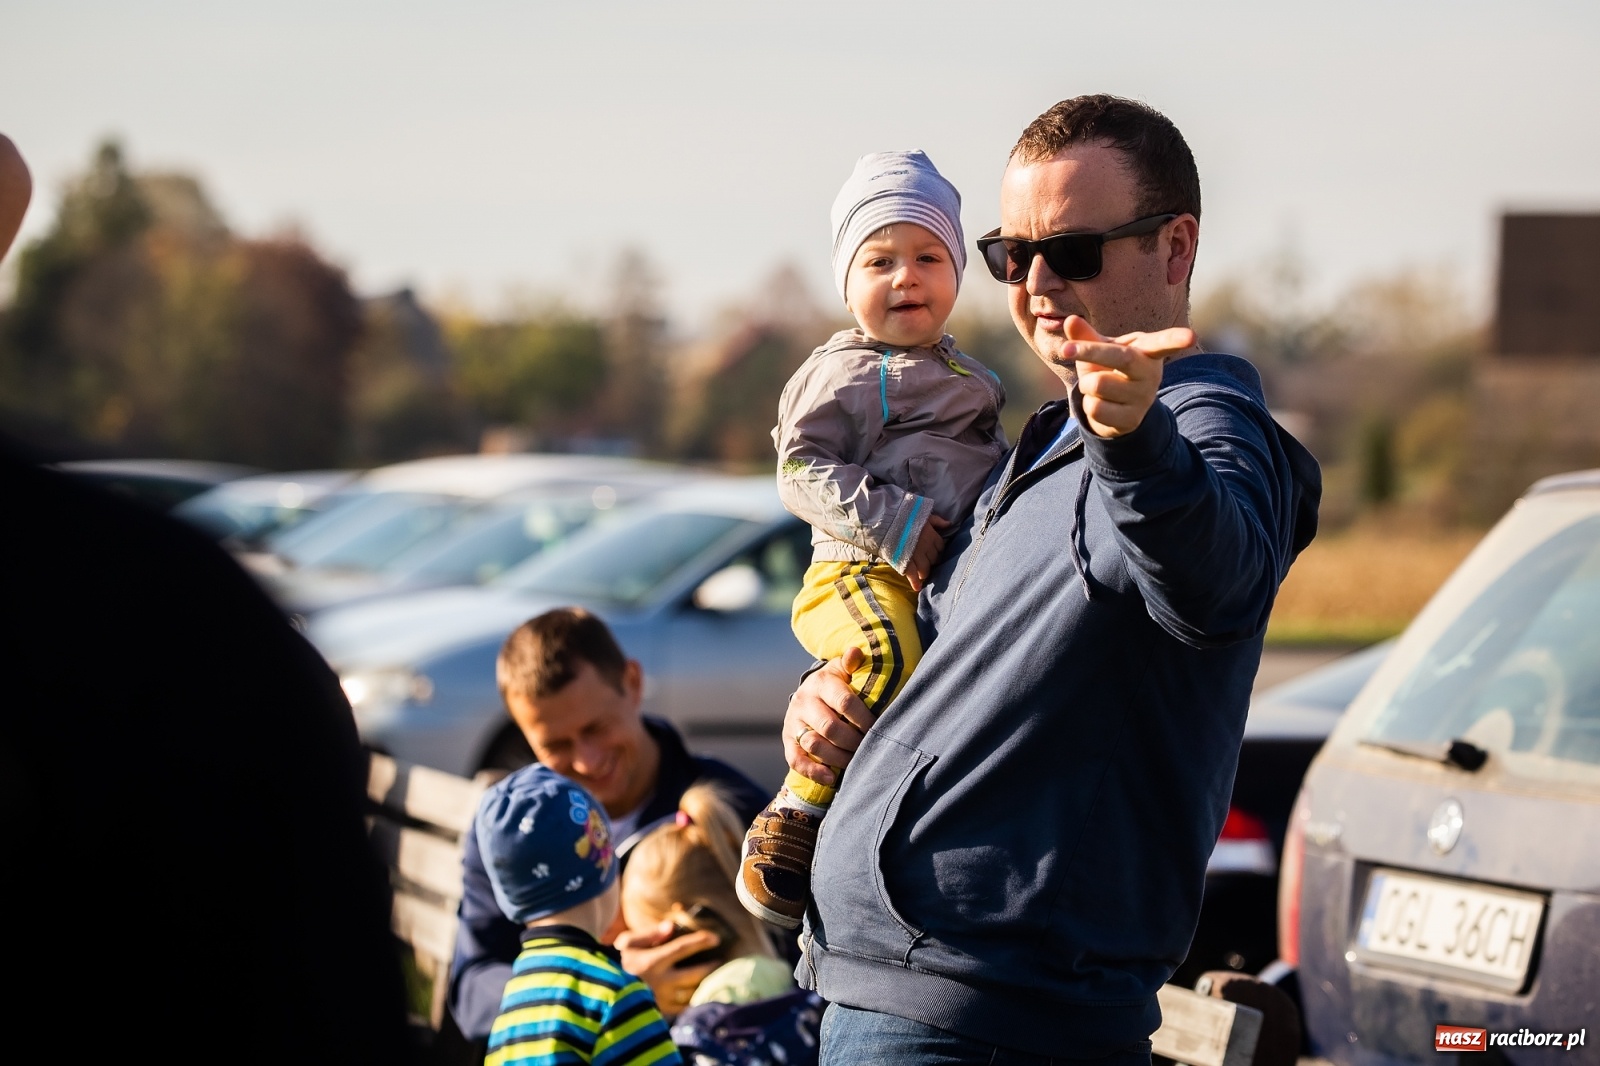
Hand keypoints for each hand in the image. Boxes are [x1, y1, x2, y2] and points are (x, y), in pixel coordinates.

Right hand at [614, 919, 719, 1017]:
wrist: (601, 994)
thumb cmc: (614, 964)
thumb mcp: (627, 943)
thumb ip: (650, 934)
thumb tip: (671, 927)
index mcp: (652, 961)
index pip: (683, 948)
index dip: (701, 942)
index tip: (716, 938)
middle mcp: (660, 982)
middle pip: (695, 974)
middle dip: (711, 967)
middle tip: (721, 961)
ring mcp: (661, 1000)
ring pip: (692, 994)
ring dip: (704, 985)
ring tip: (715, 978)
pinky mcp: (660, 1013)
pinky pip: (683, 1009)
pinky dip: (693, 1001)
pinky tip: (699, 995)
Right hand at [784, 647, 875, 787]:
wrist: (810, 693)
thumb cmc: (837, 683)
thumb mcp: (844, 670)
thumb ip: (852, 663)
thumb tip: (855, 652)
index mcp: (821, 682)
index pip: (844, 702)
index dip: (864, 719)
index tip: (878, 729)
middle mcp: (804, 701)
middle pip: (830, 727)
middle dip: (853, 741)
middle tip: (869, 748)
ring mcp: (793, 722)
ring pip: (814, 745)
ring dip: (838, 758)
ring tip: (856, 762)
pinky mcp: (787, 740)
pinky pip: (796, 760)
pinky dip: (813, 771)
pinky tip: (831, 778)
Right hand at [905, 513, 949, 590]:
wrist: (886, 520)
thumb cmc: (905, 516)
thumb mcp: (924, 515)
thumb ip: (937, 521)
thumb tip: (949, 524)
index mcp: (932, 536)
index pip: (940, 547)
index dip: (937, 550)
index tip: (933, 552)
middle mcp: (927, 548)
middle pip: (934, 559)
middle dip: (930, 561)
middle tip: (925, 562)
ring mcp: (916, 556)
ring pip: (925, 569)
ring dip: (924, 572)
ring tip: (921, 574)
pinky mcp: (905, 562)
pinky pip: (912, 575)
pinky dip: (915, 582)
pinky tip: (917, 588)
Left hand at [1063, 315, 1194, 437]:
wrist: (1115, 407)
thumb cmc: (1109, 368)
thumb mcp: (1099, 350)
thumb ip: (1086, 336)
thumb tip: (1071, 320)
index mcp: (1147, 351)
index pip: (1163, 343)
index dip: (1176, 339)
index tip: (1191, 337)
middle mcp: (1151, 373)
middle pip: (1120, 357)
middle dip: (1089, 351)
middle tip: (1065, 349)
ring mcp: (1143, 398)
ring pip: (1098, 384)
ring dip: (1086, 384)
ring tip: (1096, 386)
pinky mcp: (1132, 420)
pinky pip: (1095, 408)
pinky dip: (1088, 405)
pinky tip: (1101, 405)